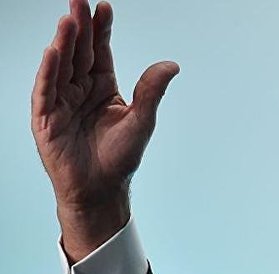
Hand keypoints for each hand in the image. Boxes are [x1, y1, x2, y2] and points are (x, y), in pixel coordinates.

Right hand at [31, 0, 178, 261]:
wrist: (101, 189)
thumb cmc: (120, 158)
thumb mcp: (141, 120)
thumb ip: (151, 90)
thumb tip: (172, 64)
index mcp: (102, 87)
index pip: (100, 51)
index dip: (101, 30)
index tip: (104, 7)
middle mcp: (80, 90)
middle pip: (78, 52)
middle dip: (79, 27)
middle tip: (79, 1)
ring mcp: (61, 102)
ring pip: (61, 66)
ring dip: (63, 43)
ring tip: (68, 20)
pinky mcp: (47, 118)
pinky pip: (46, 90)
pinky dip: (49, 71)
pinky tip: (53, 51)